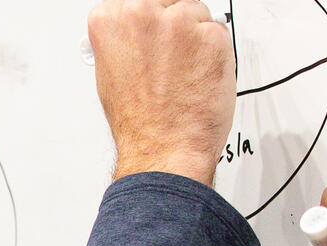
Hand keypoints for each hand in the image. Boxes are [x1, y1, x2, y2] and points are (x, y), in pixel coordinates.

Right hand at [90, 0, 236, 184]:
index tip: (149, 40)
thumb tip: (134, 35)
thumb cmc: (139, 122)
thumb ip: (123, 42)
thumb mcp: (109, 75)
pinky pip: (218, 32)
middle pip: (168, 3)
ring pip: (195, 14)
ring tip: (182, 74)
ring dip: (195, 40)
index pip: (136, 3)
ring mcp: (179, 23)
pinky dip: (215, 53)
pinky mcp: (211, 35)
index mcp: (110, 20)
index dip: (147, 25)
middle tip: (168, 62)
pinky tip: (199, 76)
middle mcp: (142, 13)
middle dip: (172, 28)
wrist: (164, 149)